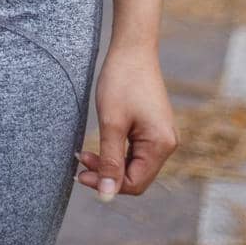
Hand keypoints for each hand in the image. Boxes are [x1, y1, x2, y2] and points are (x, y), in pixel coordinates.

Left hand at [75, 45, 178, 199]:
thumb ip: (110, 161)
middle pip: (135, 176)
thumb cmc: (121, 81)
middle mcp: (167, 143)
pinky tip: (99, 145)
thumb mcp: (111, 123)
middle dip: (107, 174)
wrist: (132, 47)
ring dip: (110, 163)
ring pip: (134, 165)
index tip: (80, 173)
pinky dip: (116, 152)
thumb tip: (106, 197)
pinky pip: (136, 151)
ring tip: (83, 153)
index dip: (107, 184)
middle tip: (79, 162)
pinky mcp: (153, 127)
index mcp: (161, 145)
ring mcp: (162, 135)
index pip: (134, 183)